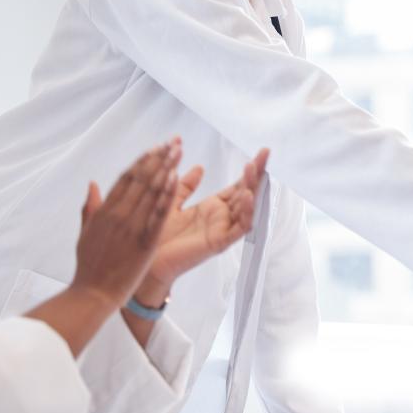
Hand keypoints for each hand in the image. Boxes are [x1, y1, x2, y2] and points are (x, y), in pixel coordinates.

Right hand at [72, 139, 180, 307]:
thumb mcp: (86, 233)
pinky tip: (176, 177)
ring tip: (178, 151)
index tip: (156, 148)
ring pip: (150, 191)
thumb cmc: (89, 266)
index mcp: (105, 211)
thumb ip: (91, 207)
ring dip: (166, 168)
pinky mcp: (144, 240)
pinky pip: (158, 213)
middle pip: (141, 179)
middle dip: (158, 158)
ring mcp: (131, 226)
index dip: (143, 161)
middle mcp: (118, 214)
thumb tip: (93, 184)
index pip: (126, 178)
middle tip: (173, 141)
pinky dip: (166, 193)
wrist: (93, 294)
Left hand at [145, 148, 268, 287]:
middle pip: (246, 192)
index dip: (250, 170)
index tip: (261, 152)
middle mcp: (222, 218)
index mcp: (212, 207)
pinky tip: (248, 196)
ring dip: (252, 188)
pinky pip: (240, 228)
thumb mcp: (170, 201)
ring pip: (246, 208)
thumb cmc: (157, 234)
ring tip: (253, 169)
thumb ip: (185, 186)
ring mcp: (223, 229)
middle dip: (256, 173)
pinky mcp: (220, 242)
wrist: (146, 261)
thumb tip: (199, 167)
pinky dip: (247, 212)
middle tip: (265, 153)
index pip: (238, 185)